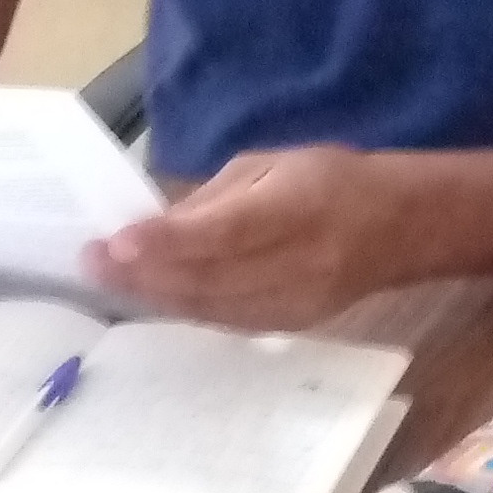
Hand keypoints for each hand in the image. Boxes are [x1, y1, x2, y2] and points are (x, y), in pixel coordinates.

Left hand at [83, 147, 407, 328]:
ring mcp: (296, 303)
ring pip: (211, 308)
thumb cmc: (331, 180)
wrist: (402, 228)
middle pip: (208, 279)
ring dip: (155, 295)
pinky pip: (225, 321)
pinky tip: (151, 295)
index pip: (223, 234)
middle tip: (90, 262)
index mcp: (298, 208)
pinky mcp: (292, 326)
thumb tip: (157, 226)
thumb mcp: (272, 166)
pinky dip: (184, 308)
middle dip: (143, 273)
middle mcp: (298, 263)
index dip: (166, 243)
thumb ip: (214, 198)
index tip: (115, 242)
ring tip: (108, 280)